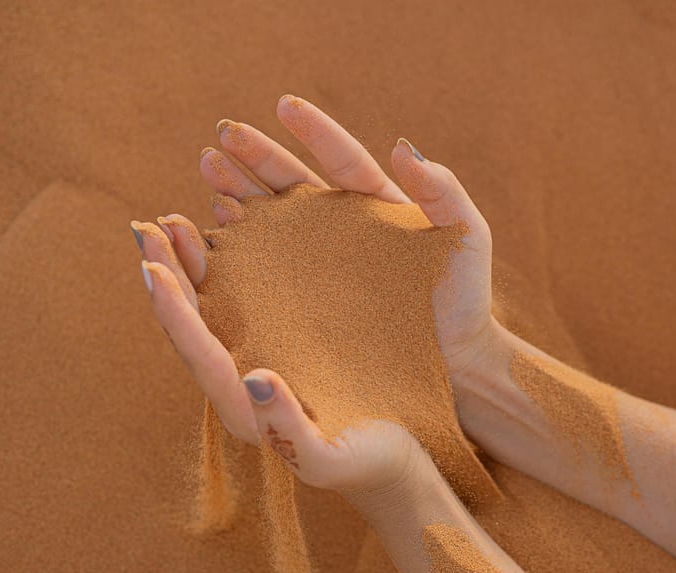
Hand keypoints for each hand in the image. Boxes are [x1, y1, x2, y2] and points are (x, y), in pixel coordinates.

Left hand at [132, 214, 421, 496]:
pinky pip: (249, 296)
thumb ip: (287, 427)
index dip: (173, 310)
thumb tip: (255, 380)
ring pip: (216, 305)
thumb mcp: (328, 457)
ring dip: (195, 261)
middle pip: (194, 322)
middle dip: (170, 272)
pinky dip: (238, 260)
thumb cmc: (363, 464)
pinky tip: (240, 228)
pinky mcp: (285, 340)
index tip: (151, 265)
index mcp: (242, 406)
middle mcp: (241, 378)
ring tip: (181, 218)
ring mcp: (262, 355)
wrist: (394, 463)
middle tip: (151, 226)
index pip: (198, 352)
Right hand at [197, 95, 499, 383]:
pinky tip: (214, 237)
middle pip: (294, 185)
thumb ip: (443, 190)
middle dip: (256, 161)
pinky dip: (243, 252)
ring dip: (240, 197)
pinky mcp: (313, 303)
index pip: (342, 160)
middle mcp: (346, 230)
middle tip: (219, 141)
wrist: (460, 363)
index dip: (314, 132)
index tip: (283, 105)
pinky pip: (271, 271)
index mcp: (379, 206)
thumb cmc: (467, 298)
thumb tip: (402, 146)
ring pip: (274, 222)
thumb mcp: (466, 236)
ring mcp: (326, 266)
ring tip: (208, 176)